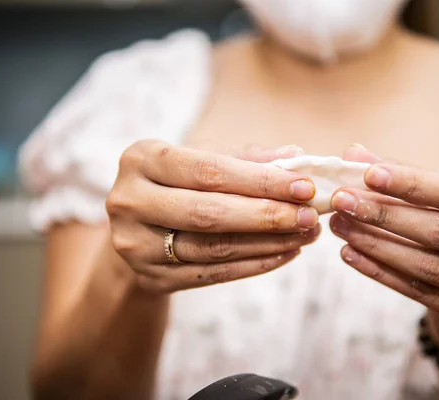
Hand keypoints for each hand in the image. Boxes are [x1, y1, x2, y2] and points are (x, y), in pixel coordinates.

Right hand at [106, 140, 320, 294]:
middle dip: (266, 215)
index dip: (260, 181)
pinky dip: (254, 264)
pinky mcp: (151, 278)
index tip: (304, 186)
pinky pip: (213, 274)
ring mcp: (136, 245)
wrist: (134, 227)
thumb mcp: (198, 160)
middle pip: (208, 214)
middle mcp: (129, 201)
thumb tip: (295, 155)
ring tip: (304, 234)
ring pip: (213, 248)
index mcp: (142, 159)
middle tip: (309, 216)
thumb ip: (242, 157)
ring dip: (267, 243)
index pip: (208, 172)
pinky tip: (285, 253)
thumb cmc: (174, 184)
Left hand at [330, 145, 438, 331]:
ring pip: (428, 266)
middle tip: (342, 201)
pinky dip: (379, 272)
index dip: (414, 184)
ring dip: (376, 244)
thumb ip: (405, 173)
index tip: (369, 175)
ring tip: (340, 226)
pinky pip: (418, 292)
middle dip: (384, 215)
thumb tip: (353, 153)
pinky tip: (350, 254)